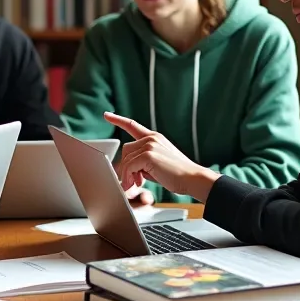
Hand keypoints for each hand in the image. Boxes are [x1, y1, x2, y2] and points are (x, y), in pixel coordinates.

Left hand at [105, 112, 219, 201]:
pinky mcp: (148, 155)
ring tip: (136, 185)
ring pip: (126, 160)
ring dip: (128, 175)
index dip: (118, 119)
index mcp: (155, 138)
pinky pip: (129, 167)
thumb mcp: (157, 165)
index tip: (107, 115)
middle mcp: (151, 138)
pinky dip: (130, 177)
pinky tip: (137, 185)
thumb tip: (127, 172)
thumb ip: (142, 162)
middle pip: (126, 149)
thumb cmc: (177, 175)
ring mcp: (150, 145)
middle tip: (133, 182)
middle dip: (126, 166)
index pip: (132, 125)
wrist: (192, 178)